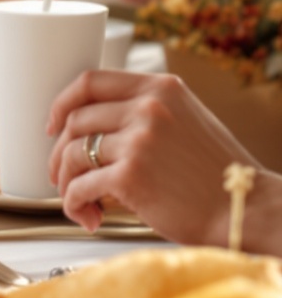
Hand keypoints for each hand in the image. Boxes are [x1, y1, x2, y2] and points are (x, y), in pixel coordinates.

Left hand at [46, 67, 277, 242]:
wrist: (244, 208)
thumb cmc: (216, 173)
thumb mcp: (187, 119)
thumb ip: (149, 111)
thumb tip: (99, 124)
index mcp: (160, 87)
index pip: (90, 81)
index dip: (62, 103)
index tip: (53, 125)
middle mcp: (148, 107)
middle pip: (74, 119)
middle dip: (59, 152)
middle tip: (62, 176)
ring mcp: (138, 139)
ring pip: (71, 154)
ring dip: (65, 182)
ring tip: (80, 202)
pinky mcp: (130, 175)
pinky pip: (80, 186)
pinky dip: (75, 204)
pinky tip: (89, 216)